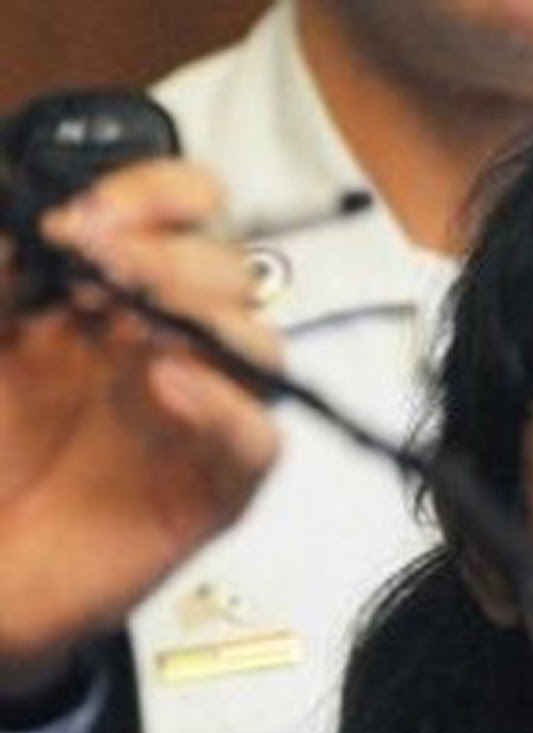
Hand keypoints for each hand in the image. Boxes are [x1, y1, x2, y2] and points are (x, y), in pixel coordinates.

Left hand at [0, 161, 280, 689]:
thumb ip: (5, 280)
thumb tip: (37, 220)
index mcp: (115, 302)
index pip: (187, 220)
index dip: (163, 197)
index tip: (96, 213)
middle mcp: (166, 349)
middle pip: (233, 272)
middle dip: (172, 256)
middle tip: (101, 265)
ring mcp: (195, 418)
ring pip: (260, 346)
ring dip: (206, 318)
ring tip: (132, 325)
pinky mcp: (212, 490)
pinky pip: (260, 441)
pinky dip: (227, 408)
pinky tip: (168, 386)